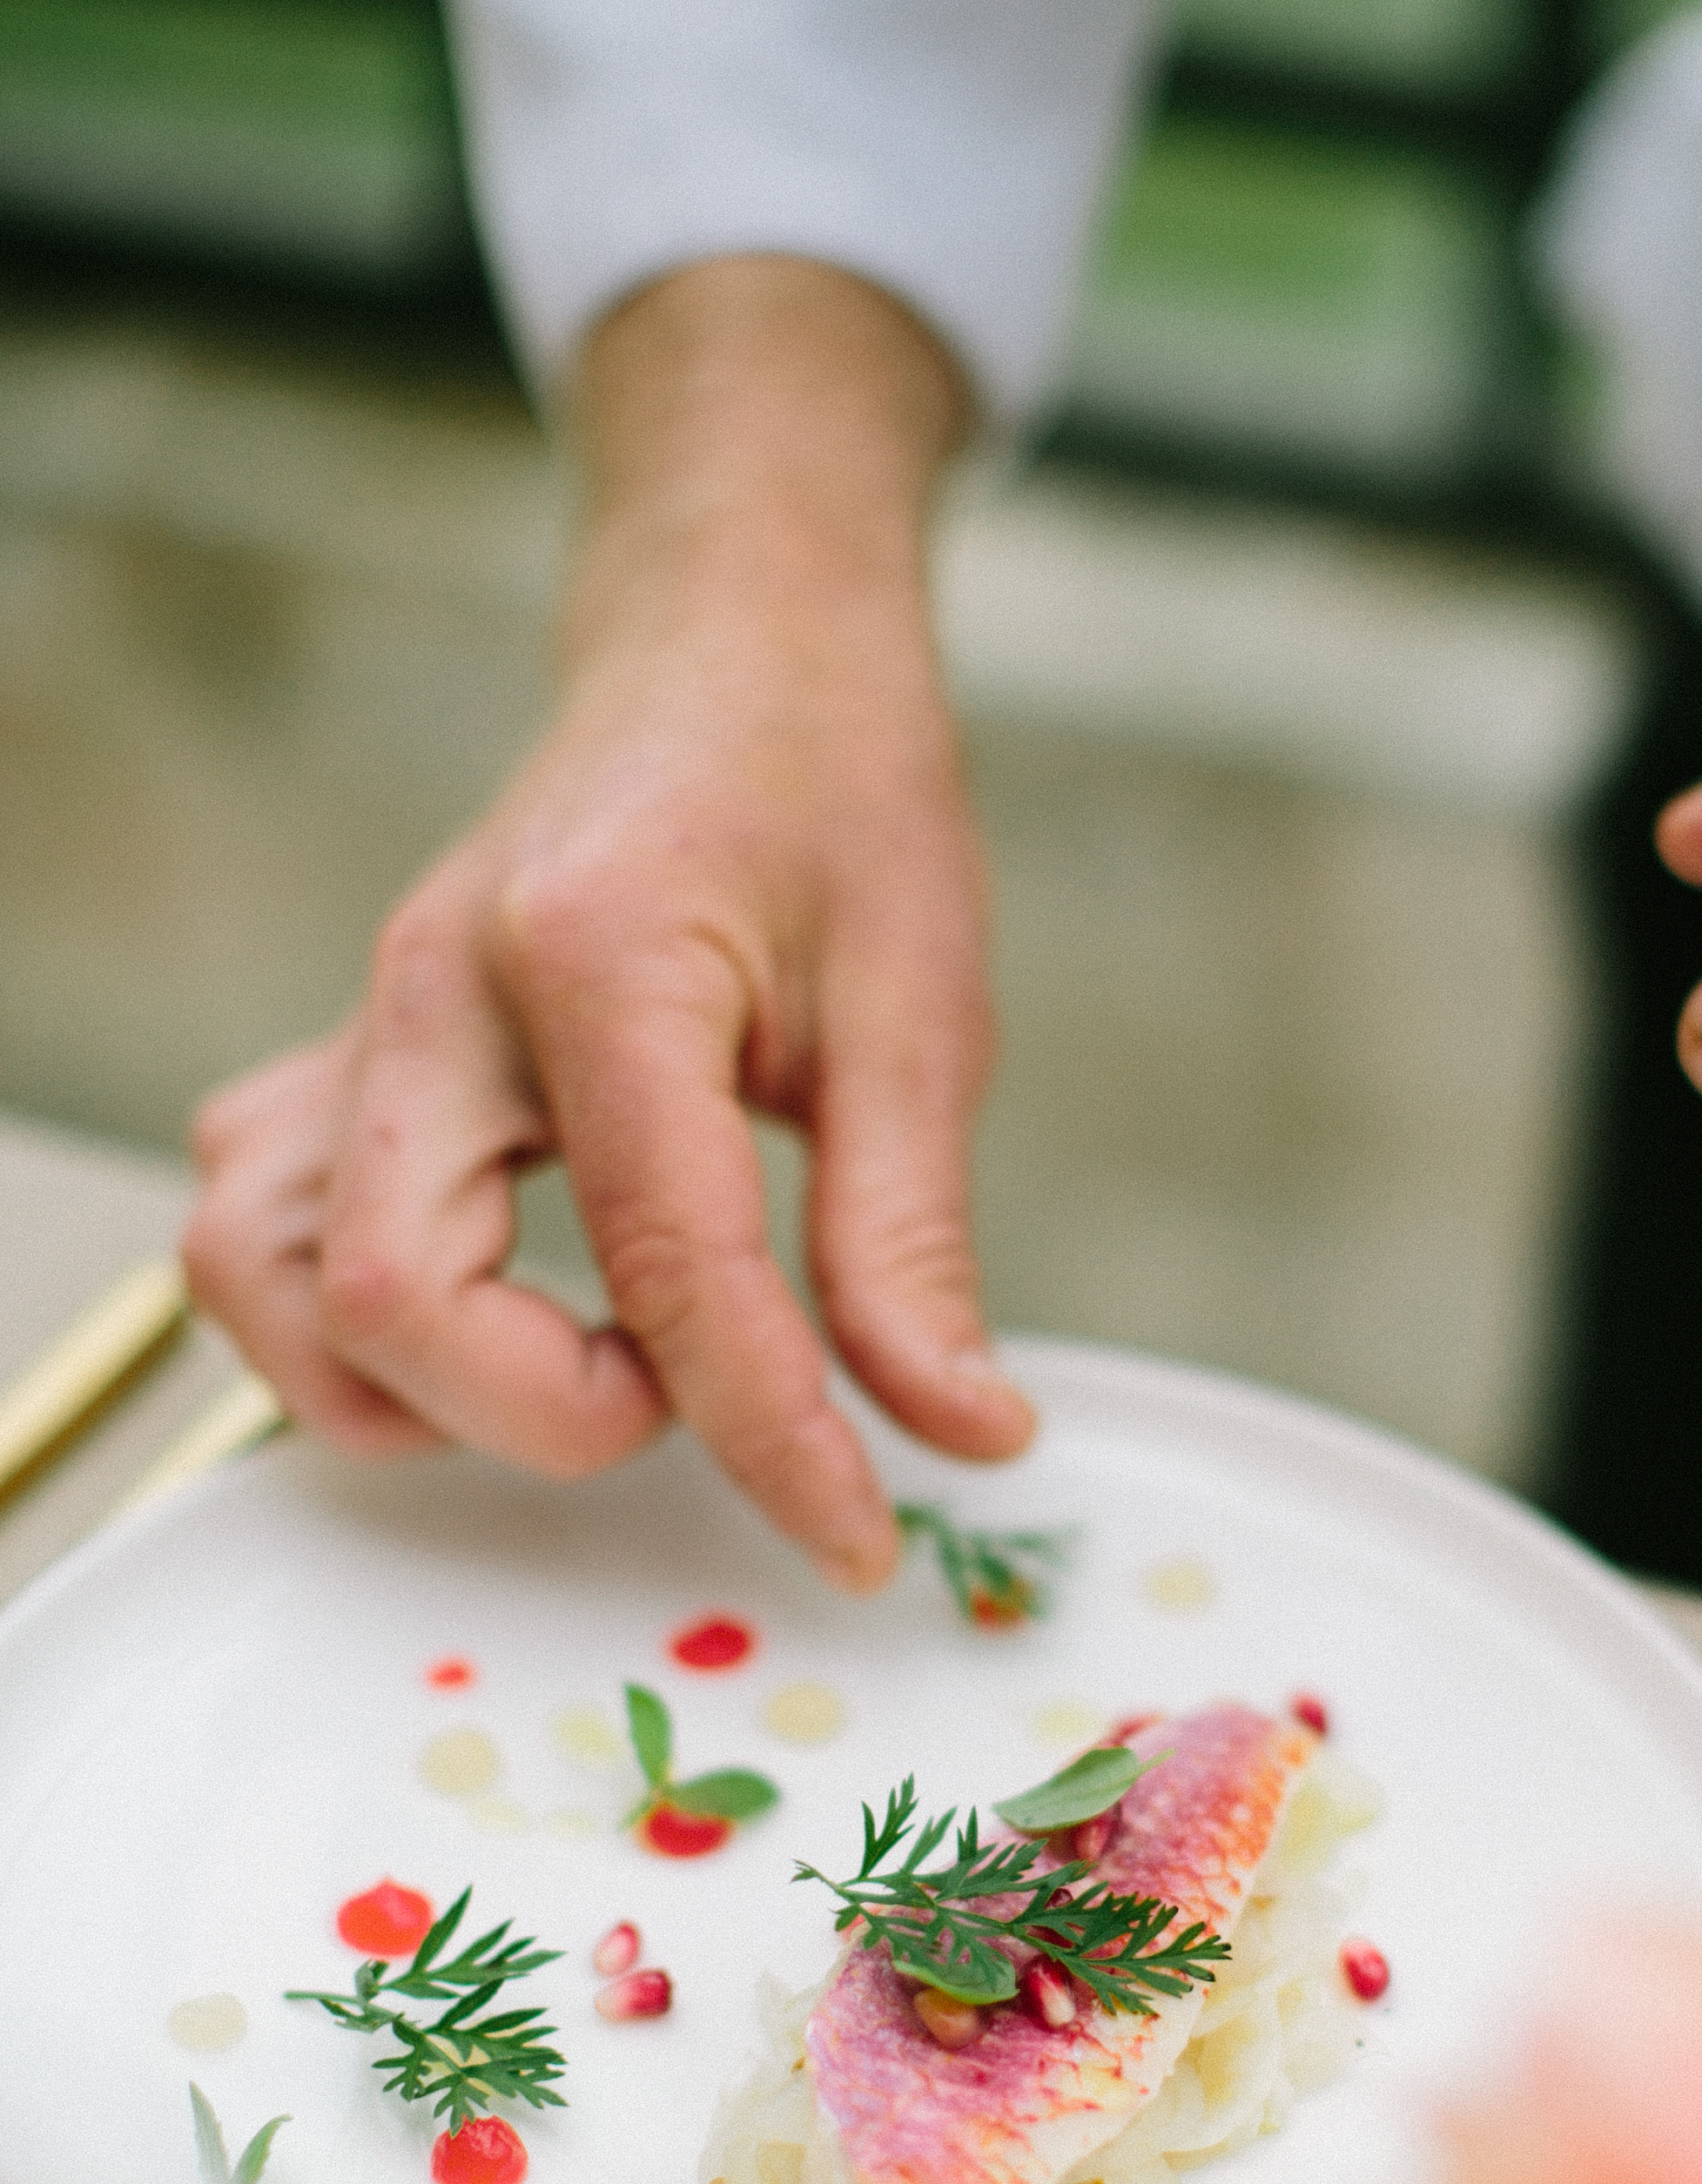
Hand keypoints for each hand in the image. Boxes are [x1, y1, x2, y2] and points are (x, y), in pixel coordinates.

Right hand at [183, 258, 1033, 1588]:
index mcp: (596, 962)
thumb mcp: (921, 1007)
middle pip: (386, 1299)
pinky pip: (258, 1231)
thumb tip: (961, 1431)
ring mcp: (361, 1030)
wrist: (729, 649)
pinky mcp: (342, 1065)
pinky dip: (348, 1324)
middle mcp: (434, 996)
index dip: (765, 1438)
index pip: (664, 1265)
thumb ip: (915, 1241)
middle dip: (541, 1417)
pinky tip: (501, 1307)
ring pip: (261, 1278)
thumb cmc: (828, 793)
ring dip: (407, 1389)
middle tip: (685, 1393)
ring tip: (580, 1363)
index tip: (855, 1535)